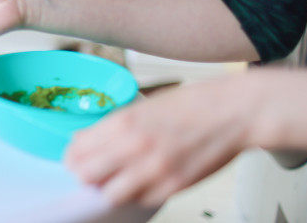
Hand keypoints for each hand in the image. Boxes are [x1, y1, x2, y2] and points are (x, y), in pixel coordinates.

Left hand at [64, 75, 255, 206]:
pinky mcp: (174, 187)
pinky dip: (137, 194)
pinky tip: (142, 182)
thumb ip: (117, 126)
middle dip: (84, 175)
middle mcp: (135, 147)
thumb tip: (90, 141)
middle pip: (87, 175)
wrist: (233, 112)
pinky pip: (141, 201)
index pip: (78, 149)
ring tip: (115, 181)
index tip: (75, 157)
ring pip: (111, 195)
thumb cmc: (192, 104)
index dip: (72, 156)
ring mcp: (155, 170)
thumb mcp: (144, 106)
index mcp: (124, 122)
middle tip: (90, 173)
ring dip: (109, 189)